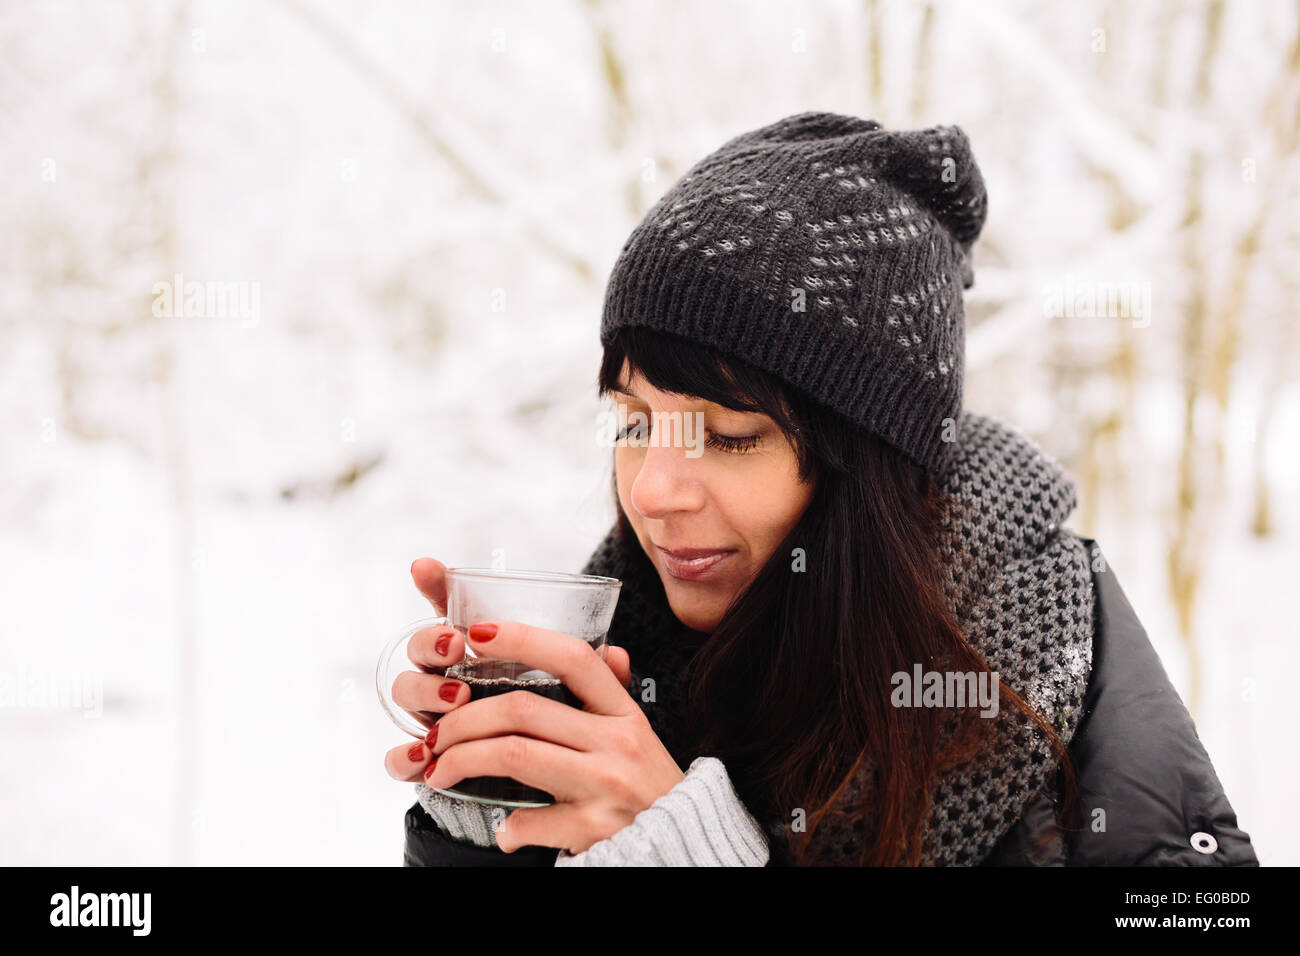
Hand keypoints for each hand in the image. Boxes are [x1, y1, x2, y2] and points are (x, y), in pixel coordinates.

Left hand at [411, 579, 685, 855]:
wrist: (685, 848)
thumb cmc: (653, 789)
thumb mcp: (641, 734)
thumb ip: (617, 695)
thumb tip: (611, 650)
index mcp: (624, 713)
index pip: (573, 658)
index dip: (521, 638)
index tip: (476, 634)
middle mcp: (617, 742)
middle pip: (523, 709)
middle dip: (464, 717)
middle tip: (436, 733)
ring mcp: (606, 784)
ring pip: (514, 754)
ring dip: (463, 759)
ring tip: (439, 770)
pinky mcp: (595, 828)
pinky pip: (531, 820)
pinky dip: (508, 826)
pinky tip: (503, 829)